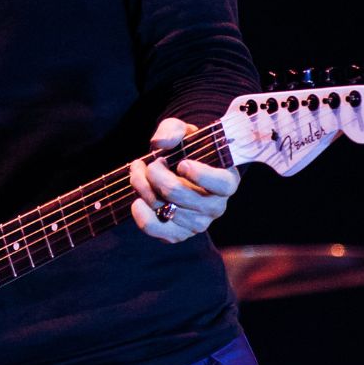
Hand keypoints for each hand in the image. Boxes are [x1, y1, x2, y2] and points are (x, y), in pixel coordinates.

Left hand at [129, 117, 239, 241]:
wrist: (178, 169)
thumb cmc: (186, 149)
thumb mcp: (182, 131)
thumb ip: (173, 130)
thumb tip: (161, 143)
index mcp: (226, 181)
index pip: (221, 185)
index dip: (201, 174)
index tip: (182, 163)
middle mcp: (215, 207)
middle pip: (180, 194)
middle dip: (155, 174)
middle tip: (150, 162)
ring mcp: (198, 223)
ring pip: (164, 209)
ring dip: (143, 188)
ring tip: (139, 173)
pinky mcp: (178, 234)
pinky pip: (156, 230)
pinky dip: (141, 215)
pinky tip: (137, 199)